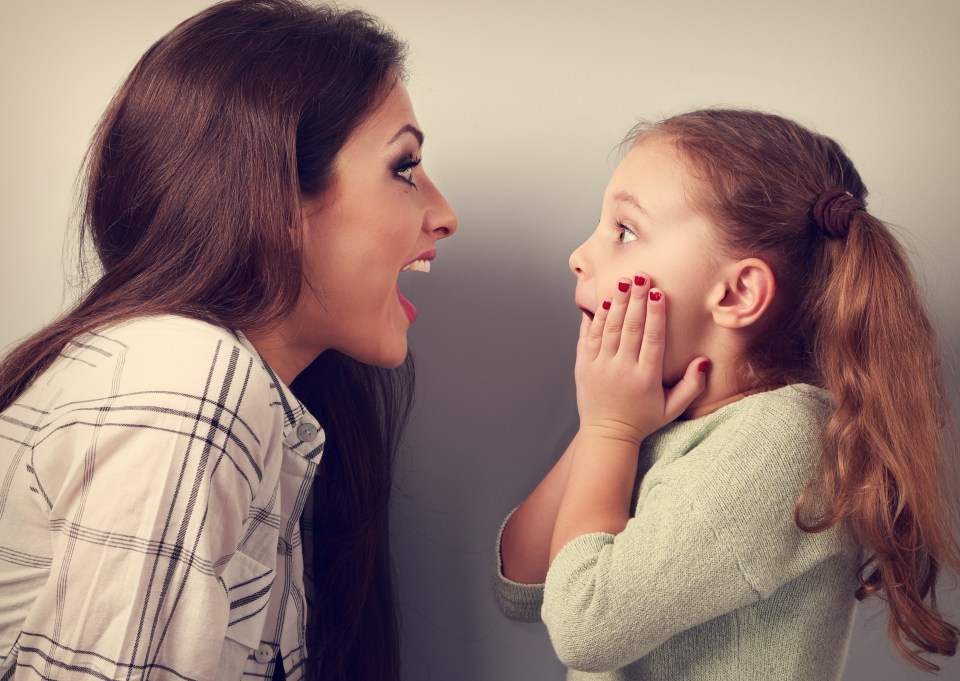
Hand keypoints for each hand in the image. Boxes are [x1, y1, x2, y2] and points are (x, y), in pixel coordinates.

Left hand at [574, 274, 708, 446]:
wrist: (607, 434)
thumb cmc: (643, 419)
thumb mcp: (673, 408)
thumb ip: (692, 385)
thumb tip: (703, 360)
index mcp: (646, 378)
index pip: (652, 339)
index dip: (655, 314)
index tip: (658, 293)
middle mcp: (622, 370)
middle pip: (631, 328)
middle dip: (636, 299)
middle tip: (642, 276)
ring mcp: (600, 367)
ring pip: (609, 329)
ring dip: (618, 303)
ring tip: (624, 282)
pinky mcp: (584, 367)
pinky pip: (590, 338)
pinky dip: (596, 319)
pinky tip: (605, 302)